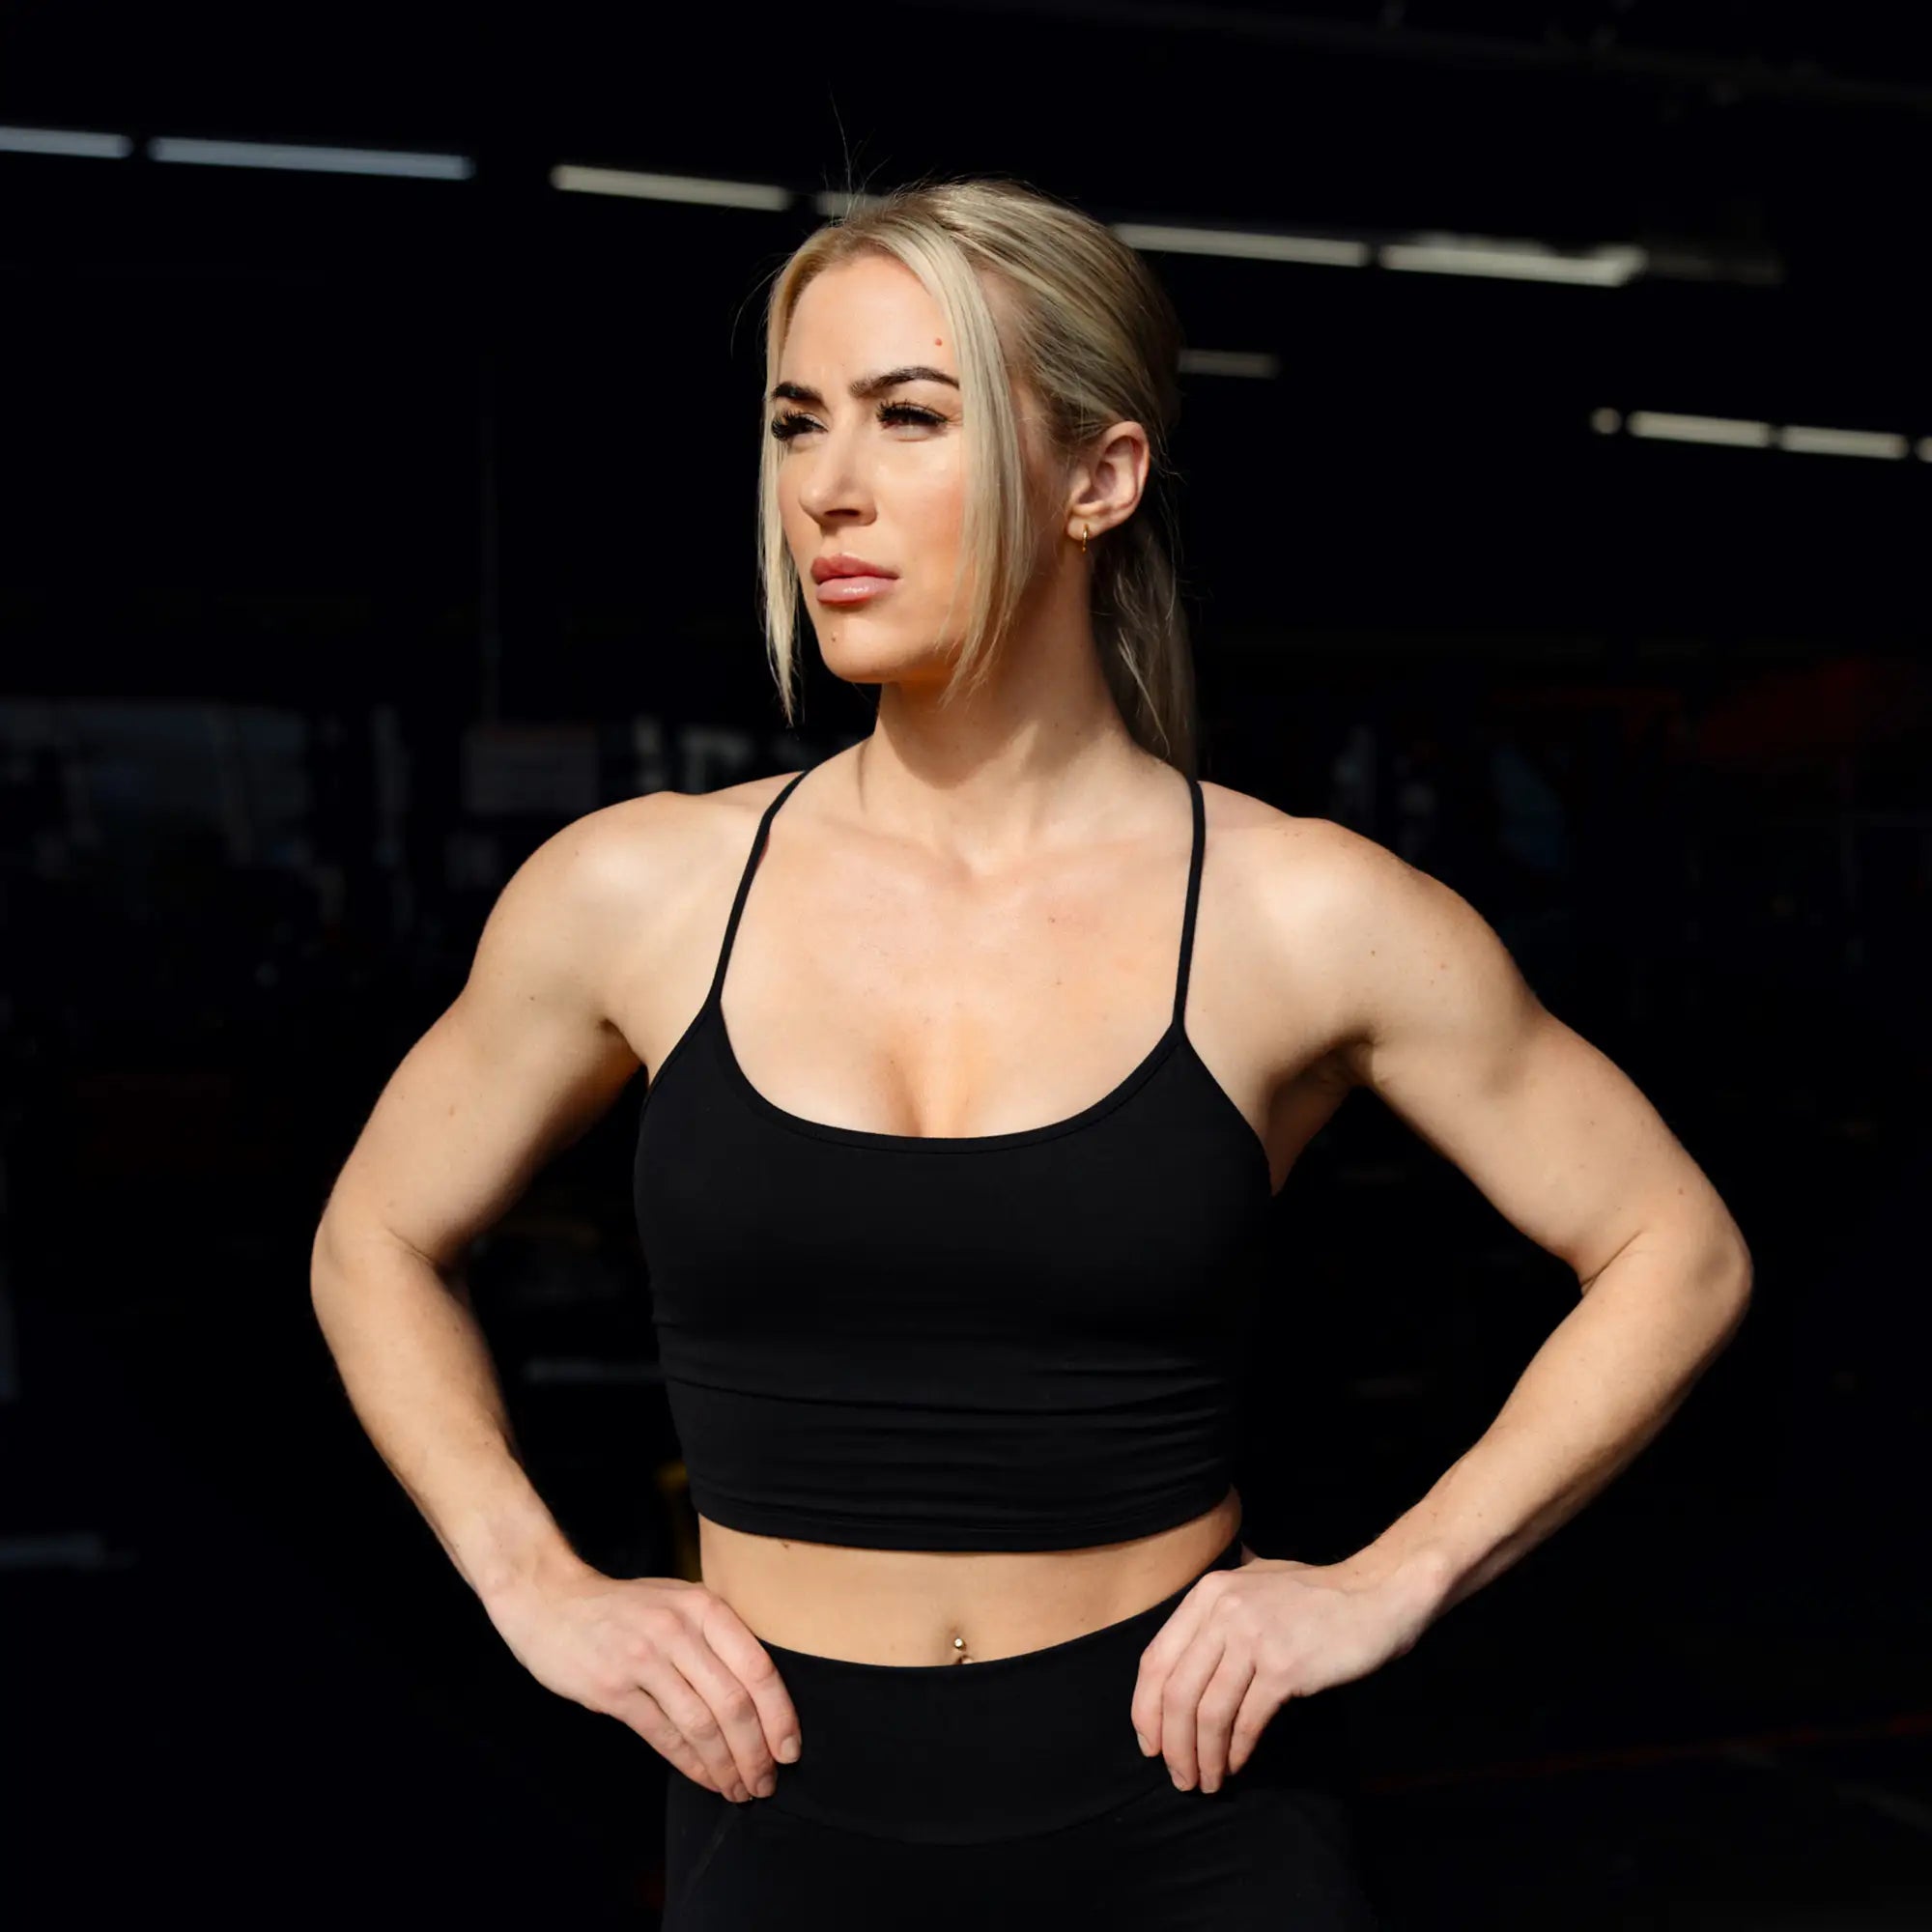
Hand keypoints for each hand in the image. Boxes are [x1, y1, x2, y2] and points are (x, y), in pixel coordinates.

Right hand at [485, 1561, 801, 1802]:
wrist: (553, 1603)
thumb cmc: (627, 1609)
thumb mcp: (678, 1601)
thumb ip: (717, 1635)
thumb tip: (764, 1696)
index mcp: (703, 1606)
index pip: (757, 1667)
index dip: (780, 1715)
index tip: (790, 1749)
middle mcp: (677, 1631)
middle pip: (733, 1703)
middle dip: (757, 1751)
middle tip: (767, 1782)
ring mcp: (643, 1660)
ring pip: (700, 1725)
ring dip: (726, 1765)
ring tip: (741, 1788)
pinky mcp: (613, 1690)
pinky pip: (663, 1736)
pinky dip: (691, 1765)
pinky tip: (707, 1779)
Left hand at [1130, 1544, 1434, 1793]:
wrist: (1376, 1594)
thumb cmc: (1315, 1596)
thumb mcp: (1252, 1586)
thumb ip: (1216, 1614)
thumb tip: (1180, 1664)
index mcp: (1207, 1594)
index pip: (1155, 1659)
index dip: (1145, 1709)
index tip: (1149, 1743)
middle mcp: (1223, 1611)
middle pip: (1176, 1692)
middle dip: (1171, 1744)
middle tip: (1178, 1776)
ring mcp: (1253, 1638)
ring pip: (1207, 1712)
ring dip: (1201, 1756)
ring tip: (1205, 1781)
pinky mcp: (1284, 1667)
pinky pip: (1246, 1721)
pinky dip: (1235, 1751)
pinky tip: (1236, 1766)